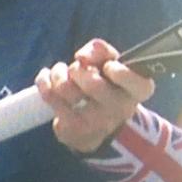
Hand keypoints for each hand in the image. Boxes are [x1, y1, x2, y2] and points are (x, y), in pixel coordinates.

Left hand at [34, 39, 154, 152]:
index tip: (108, 66)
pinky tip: (47, 79)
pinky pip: (50, 97)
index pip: (137, 83)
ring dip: (58, 74)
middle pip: (92, 84)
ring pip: (66, 89)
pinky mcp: (72, 130)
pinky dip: (44, 82)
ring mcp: (95, 124)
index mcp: (137, 92)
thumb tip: (82, 56)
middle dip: (77, 69)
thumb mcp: (110, 63)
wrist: (96, 124)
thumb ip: (101, 51)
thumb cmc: (105, 84)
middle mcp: (120, 110)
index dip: (119, 71)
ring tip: (60, 72)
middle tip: (76, 69)